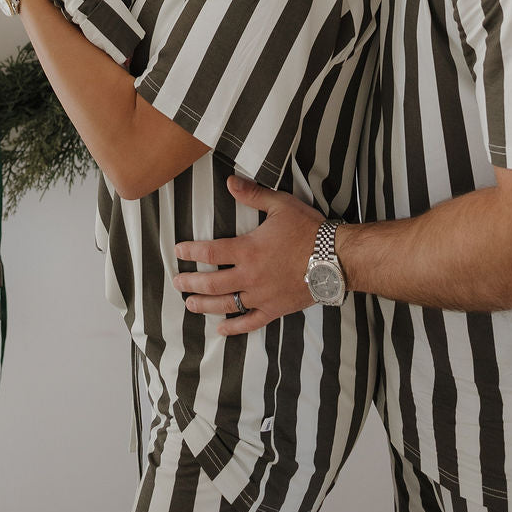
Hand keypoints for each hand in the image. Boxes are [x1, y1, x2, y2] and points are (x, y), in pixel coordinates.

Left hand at [171, 175, 322, 335]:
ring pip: (226, 304)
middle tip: (176, 282)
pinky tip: (221, 329)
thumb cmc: (308, 230)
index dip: (191, 251)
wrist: (335, 259)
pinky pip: (250, 322)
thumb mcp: (280, 205)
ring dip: (205, 305)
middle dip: (191, 282)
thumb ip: (253, 195)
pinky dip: (234, 327)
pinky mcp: (275, 310)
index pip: (210, 251)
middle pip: (212, 282)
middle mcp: (250, 276)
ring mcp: (261, 296)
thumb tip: (230, 182)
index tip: (178, 251)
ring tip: (190, 304)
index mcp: (248, 250)